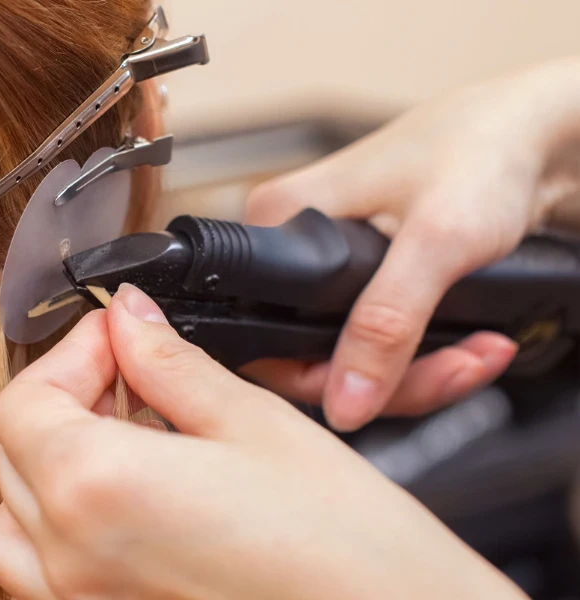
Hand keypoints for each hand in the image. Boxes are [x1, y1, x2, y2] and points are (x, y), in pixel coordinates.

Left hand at [0, 284, 525, 599]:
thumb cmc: (341, 541)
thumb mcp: (251, 423)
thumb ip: (167, 362)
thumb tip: (127, 316)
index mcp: (98, 488)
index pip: (23, 403)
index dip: (71, 353)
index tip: (118, 336)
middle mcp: (72, 557)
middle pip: (13, 452)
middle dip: (64, 397)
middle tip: (129, 375)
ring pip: (10, 518)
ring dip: (47, 465)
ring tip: (119, 440)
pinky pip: (40, 573)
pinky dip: (56, 526)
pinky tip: (122, 501)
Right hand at [245, 58, 579, 430]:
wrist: (539, 132)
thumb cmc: (482, 149)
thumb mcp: (434, 243)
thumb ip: (384, 325)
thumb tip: (344, 401)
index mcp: (277, 220)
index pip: (264, 333)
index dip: (321, 377)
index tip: (381, 390)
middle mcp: (294, 243)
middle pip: (311, 354)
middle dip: (391, 380)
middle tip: (454, 369)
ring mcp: (331, 262)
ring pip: (352, 355)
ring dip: (422, 371)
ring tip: (478, 353)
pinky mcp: (369, 277)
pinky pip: (380, 341)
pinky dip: (429, 356)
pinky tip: (471, 343)